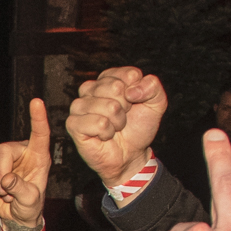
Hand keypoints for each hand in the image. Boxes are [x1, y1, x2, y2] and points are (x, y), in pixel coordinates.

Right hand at [0, 96, 51, 230]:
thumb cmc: (30, 208)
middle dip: (1, 170)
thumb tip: (6, 179)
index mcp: (39, 156)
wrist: (18, 218)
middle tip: (6, 190)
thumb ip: (20, 189)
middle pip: (4, 150)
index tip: (37, 101)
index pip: (40, 134)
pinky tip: (1, 190)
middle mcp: (23, 152)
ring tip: (9, 193)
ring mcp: (8, 158)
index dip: (38, 118)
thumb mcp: (30, 201)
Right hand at [67, 66, 165, 187]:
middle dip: (126, 108)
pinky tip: (104, 136)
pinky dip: (107, 132)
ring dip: (118, 122)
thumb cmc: (138, 128)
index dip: (137, 93)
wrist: (130, 155)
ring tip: (114, 127)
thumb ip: (152, 87)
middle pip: (116, 87)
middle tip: (123, 117)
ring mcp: (79, 106)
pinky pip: (98, 123)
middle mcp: (91, 88)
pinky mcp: (73, 124)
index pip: (128, 74)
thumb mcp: (156, 104)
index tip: (134, 103)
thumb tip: (132, 90)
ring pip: (108, 106)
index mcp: (109, 78)